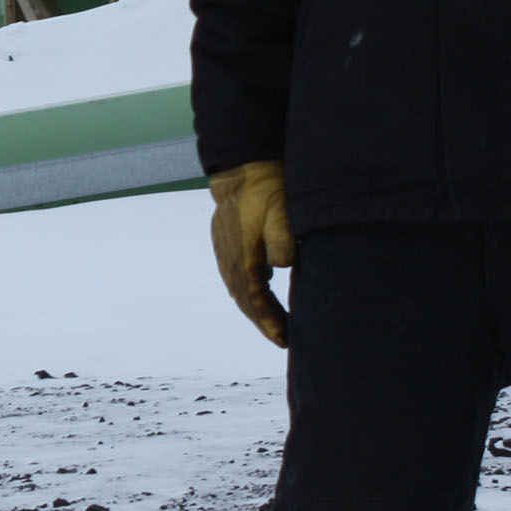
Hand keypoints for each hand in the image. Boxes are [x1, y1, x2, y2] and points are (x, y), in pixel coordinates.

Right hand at [208, 161, 294, 346]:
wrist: (242, 169)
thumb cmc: (266, 189)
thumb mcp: (281, 210)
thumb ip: (282, 238)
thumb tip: (282, 265)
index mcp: (243, 257)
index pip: (255, 301)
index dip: (270, 323)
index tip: (285, 340)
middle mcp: (230, 260)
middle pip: (245, 302)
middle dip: (264, 323)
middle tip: (284, 340)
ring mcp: (225, 253)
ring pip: (239, 291)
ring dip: (255, 310)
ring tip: (274, 324)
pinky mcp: (226, 245)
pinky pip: (236, 278)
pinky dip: (249, 294)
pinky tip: (261, 296)